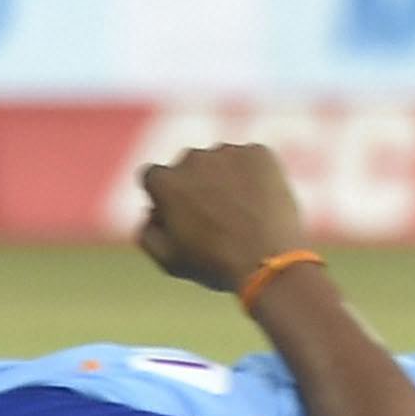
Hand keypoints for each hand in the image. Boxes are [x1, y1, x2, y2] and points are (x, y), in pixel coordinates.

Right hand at [135, 142, 308, 294]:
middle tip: (214, 214)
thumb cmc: (213, 263)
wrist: (267, 258)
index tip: (179, 212)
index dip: (165, 195)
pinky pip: (250, 160)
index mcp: (164, 182)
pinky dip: (253, 174)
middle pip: (189, 166)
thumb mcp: (166, 258)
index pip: (155, 177)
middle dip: (196, 184)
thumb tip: (152, 211)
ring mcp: (228, 152)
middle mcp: (193, 159)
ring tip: (240, 210)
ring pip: (221, 161)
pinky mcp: (259, 152)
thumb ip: (147, 231)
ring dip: (225, 177)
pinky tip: (259, 200)